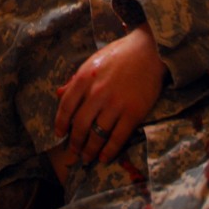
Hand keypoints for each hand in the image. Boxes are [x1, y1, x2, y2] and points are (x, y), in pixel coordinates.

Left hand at [54, 24, 166, 164]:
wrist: (149, 51)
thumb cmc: (119, 55)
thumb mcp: (92, 62)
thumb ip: (75, 80)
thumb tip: (59, 94)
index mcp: (84, 77)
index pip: (66, 106)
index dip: (60, 123)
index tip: (59, 134)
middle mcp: (97, 92)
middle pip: (80, 124)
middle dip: (75, 142)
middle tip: (73, 151)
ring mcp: (115, 104)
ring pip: (97, 134)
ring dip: (89, 150)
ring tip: (86, 158)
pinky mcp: (133, 113)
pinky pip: (117, 138)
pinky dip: (109, 151)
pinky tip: (104, 158)